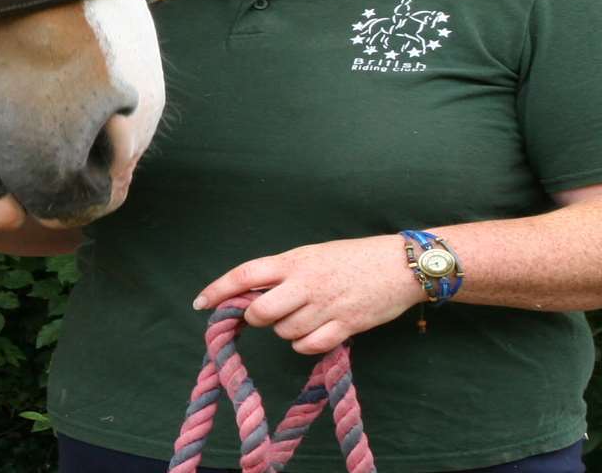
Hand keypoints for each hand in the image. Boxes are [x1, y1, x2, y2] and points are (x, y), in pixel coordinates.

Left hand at [192, 235, 424, 354]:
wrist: (400, 265)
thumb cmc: (353, 258)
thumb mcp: (312, 255)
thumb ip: (283, 272)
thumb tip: (251, 293)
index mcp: (294, 261)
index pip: (245, 274)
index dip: (219, 290)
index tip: (201, 303)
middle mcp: (306, 283)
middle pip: (260, 312)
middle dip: (256, 318)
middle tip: (265, 315)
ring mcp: (326, 306)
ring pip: (284, 332)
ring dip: (285, 331)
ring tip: (303, 316)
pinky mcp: (346, 326)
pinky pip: (309, 345)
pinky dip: (305, 344)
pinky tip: (315, 332)